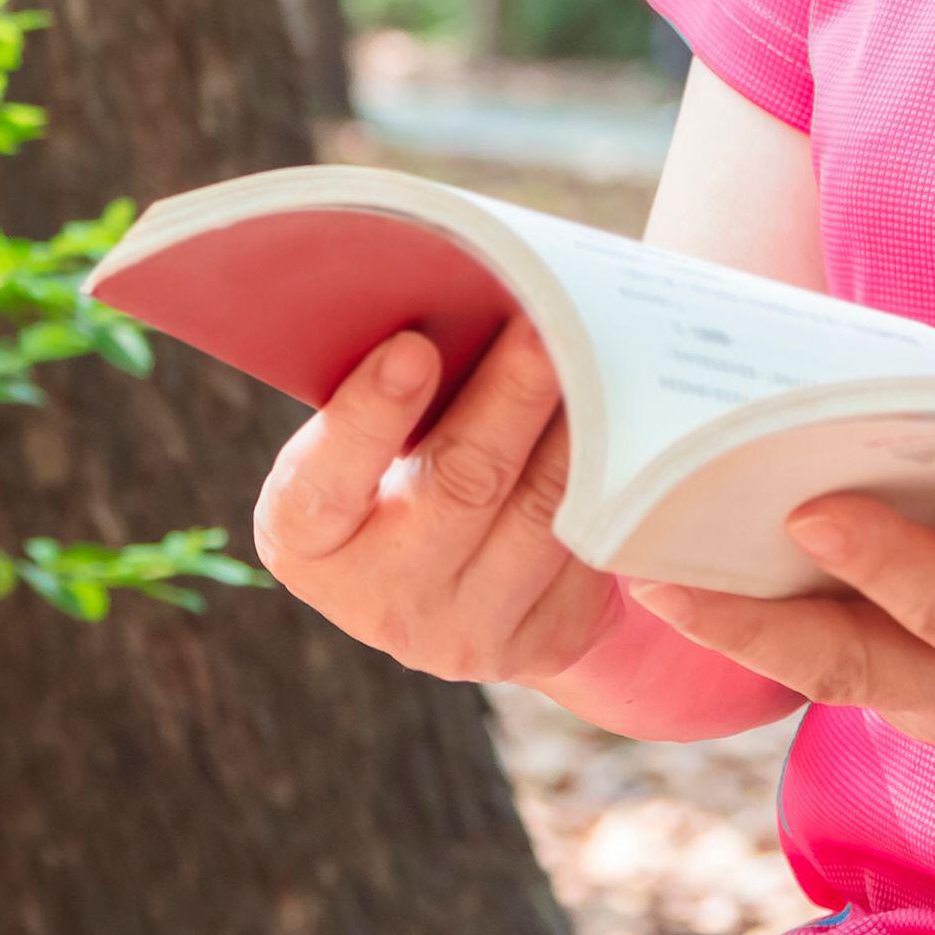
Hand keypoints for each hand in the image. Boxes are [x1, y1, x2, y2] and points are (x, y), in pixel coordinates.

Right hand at [250, 319, 622, 690]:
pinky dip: (610, 480)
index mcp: (305, 541)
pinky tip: (628, 425)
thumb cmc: (401, 465)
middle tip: (545, 324)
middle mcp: (377, 602)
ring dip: (576, 431)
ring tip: (601, 356)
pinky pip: (587, 548)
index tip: (415, 346)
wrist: (454, 576)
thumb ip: (390, 390)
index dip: (368, 417)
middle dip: (507, 398)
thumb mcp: (368, 441)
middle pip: (456, 489)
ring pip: (539, 516)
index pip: (322, 486)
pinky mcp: (538, 641)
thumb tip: (461, 293)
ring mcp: (461, 635)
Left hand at [640, 472, 934, 785]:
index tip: (812, 505)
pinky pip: (822, 646)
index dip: (890, 561)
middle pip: (845, 659)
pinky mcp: (916, 684)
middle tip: (649, 568)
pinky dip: (756, 606)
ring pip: (816, 661)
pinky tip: (694, 546)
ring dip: (725, 618)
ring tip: (633, 552)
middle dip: (744, 621)